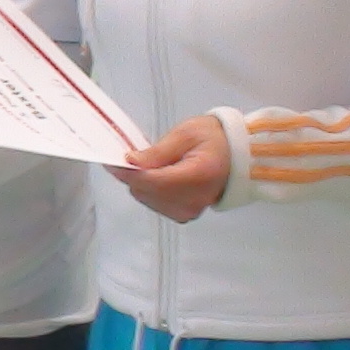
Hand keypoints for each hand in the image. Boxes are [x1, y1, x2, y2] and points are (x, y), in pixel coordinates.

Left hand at [109, 115, 229, 222]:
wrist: (236, 155)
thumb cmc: (214, 139)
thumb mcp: (185, 134)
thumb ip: (157, 151)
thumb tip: (131, 163)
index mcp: (198, 176)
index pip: (152, 181)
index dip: (128, 171)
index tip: (112, 160)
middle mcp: (194, 199)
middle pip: (145, 191)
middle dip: (133, 174)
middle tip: (132, 155)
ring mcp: (189, 211)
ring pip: (146, 198)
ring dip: (140, 181)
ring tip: (152, 163)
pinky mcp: (184, 215)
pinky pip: (153, 203)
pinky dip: (148, 189)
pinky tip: (157, 175)